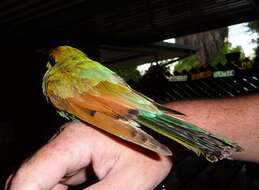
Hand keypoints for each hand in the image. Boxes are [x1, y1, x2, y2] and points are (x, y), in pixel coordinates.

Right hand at [6, 121, 171, 189]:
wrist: (159, 134)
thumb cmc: (150, 151)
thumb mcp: (127, 182)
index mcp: (73, 140)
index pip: (30, 175)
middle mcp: (64, 141)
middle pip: (32, 178)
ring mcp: (67, 148)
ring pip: (42, 180)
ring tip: (97, 186)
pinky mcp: (73, 155)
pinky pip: (55, 180)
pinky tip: (91, 187)